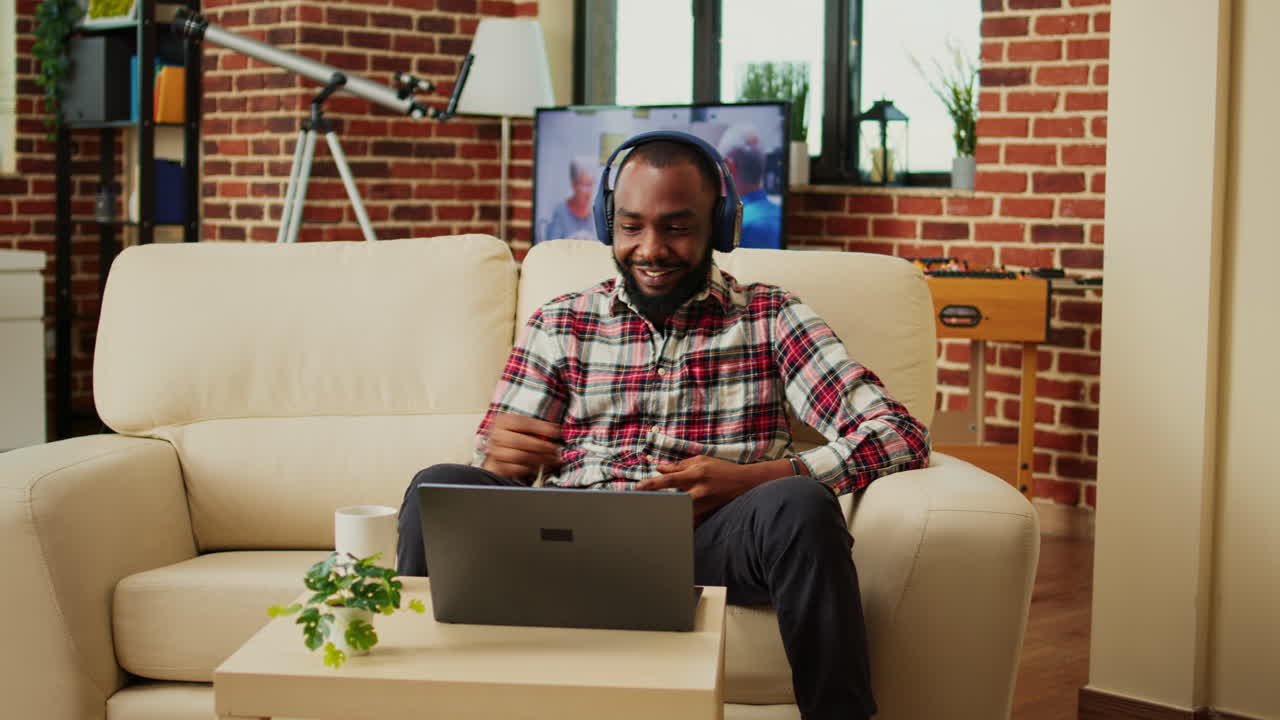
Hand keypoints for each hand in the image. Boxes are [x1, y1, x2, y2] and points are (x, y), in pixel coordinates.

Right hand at [480, 413, 562, 481]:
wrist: (501, 449)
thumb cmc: (516, 436)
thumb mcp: (525, 427)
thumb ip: (539, 427)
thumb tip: (556, 430)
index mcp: (503, 421)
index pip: (522, 422)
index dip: (541, 428)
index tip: (556, 432)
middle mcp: (497, 436)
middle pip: (519, 441)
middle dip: (540, 446)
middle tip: (554, 449)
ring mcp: (496, 452)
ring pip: (518, 456)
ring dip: (538, 458)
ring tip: (551, 459)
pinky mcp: (499, 466)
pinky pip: (515, 469)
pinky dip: (530, 468)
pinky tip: (539, 466)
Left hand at [635, 455, 762, 520]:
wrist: (745, 483)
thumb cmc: (721, 469)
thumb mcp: (701, 461)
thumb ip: (678, 466)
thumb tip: (659, 468)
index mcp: (696, 474)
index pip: (669, 480)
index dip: (652, 484)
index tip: (637, 488)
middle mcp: (699, 491)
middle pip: (671, 499)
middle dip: (656, 501)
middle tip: (641, 503)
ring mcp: (703, 504)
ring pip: (678, 511)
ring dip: (666, 510)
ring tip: (653, 510)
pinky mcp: (707, 514)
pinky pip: (689, 519)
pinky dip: (679, 517)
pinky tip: (671, 520)